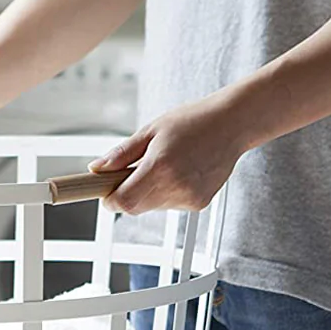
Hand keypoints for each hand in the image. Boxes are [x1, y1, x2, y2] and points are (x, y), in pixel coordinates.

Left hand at [90, 93, 245, 214]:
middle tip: (134, 170)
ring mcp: (189, 197)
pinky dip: (167, 193)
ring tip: (165, 165)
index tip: (106, 192)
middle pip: (135, 207)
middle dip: (128, 193)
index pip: (124, 201)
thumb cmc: (193, 121)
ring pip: (152, 206)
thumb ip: (121, 154)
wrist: (232, 124)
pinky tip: (180, 172)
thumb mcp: (151, 131)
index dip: (110, 200)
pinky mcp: (198, 203)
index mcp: (160, 166)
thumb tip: (97, 168)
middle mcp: (176, 186)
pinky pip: (170, 205)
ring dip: (148, 192)